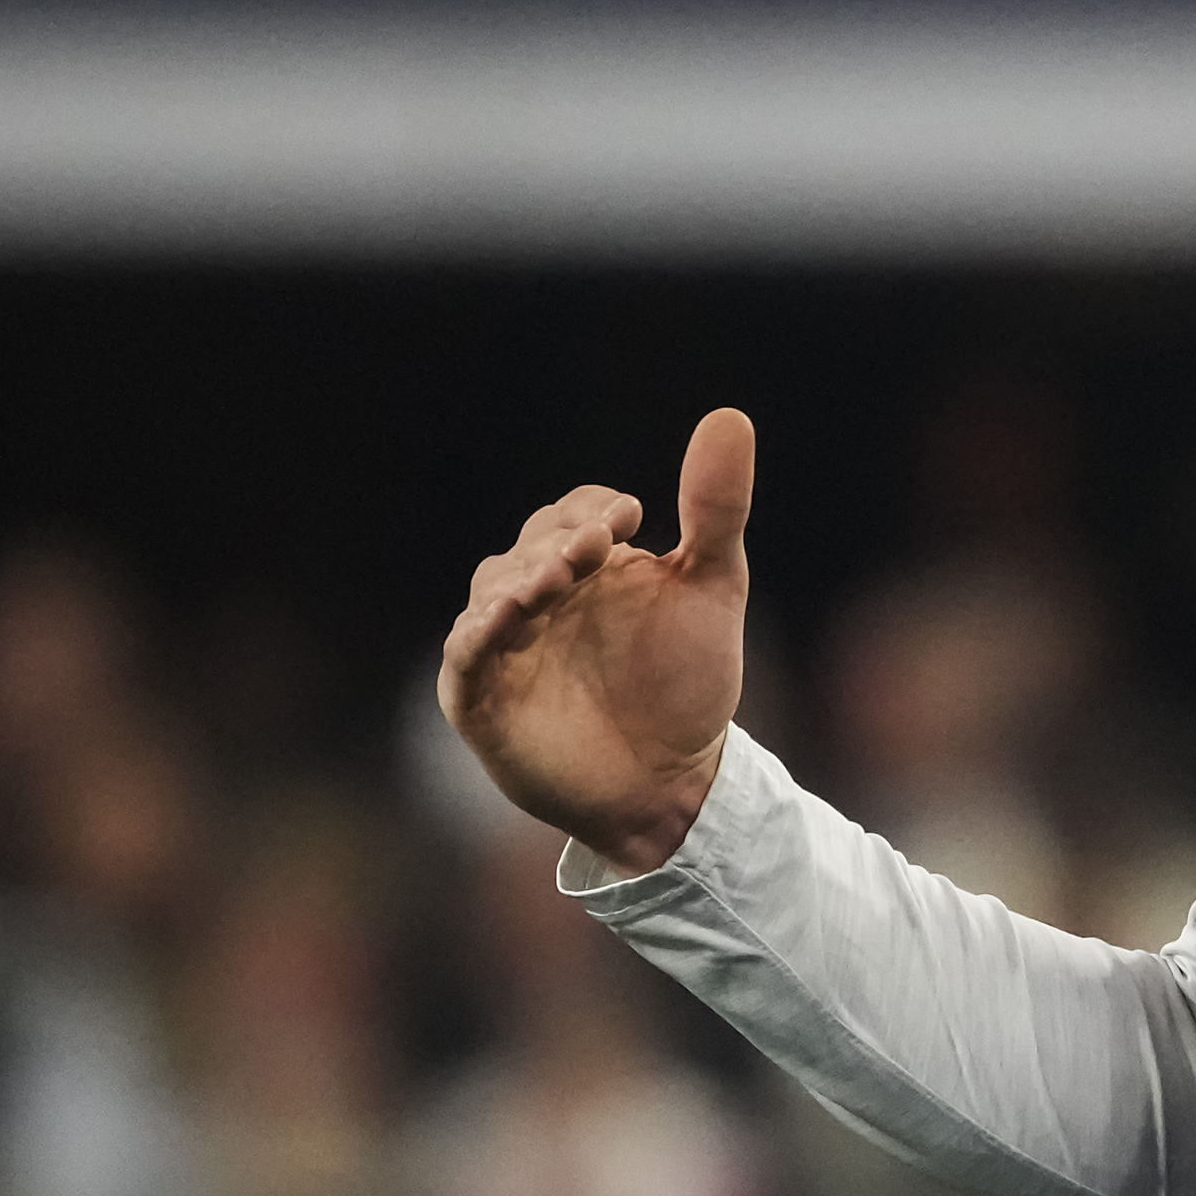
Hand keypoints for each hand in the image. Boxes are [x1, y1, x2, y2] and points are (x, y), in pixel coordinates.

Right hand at [439, 408, 754, 871]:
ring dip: (517, 583)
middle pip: (528, 546)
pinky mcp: (482, 700)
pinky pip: (466, 659)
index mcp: (589, 563)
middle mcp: (539, 596)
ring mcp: (506, 646)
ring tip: (552, 582)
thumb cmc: (689, 682)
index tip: (629, 518)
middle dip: (556, 543)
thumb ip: (716, 508)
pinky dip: (479, 637)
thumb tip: (730, 415)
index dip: (593, 510)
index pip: (574, 512)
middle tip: (591, 549)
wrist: (673, 781)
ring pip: (491, 594)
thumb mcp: (714, 587)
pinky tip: (502, 623)